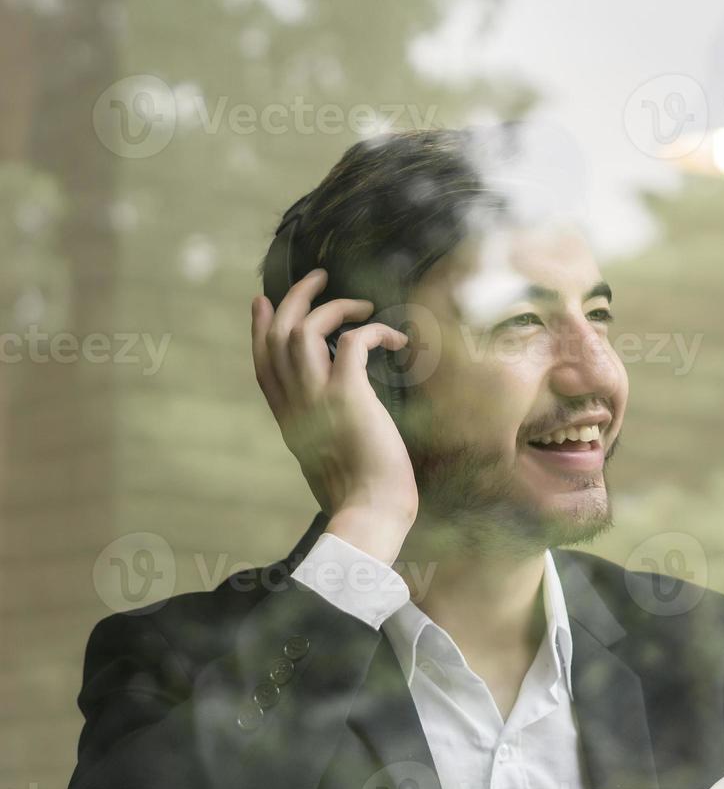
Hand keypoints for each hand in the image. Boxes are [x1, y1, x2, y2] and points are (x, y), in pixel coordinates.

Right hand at [251, 268, 417, 563]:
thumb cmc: (360, 491)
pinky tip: (397, 339)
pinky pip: (352, 342)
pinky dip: (373, 331)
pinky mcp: (347, 395)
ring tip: (361, 303)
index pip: (262, 363)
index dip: (261, 328)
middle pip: (277, 335)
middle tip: (317, 277)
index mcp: (287, 417)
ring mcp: (316, 397)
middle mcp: (294, 403)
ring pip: (304, 330)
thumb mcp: (327, 453)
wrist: (370, 511)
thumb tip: (335, 413)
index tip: (264, 301)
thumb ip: (320, 426)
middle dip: (295, 299)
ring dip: (332, 307)